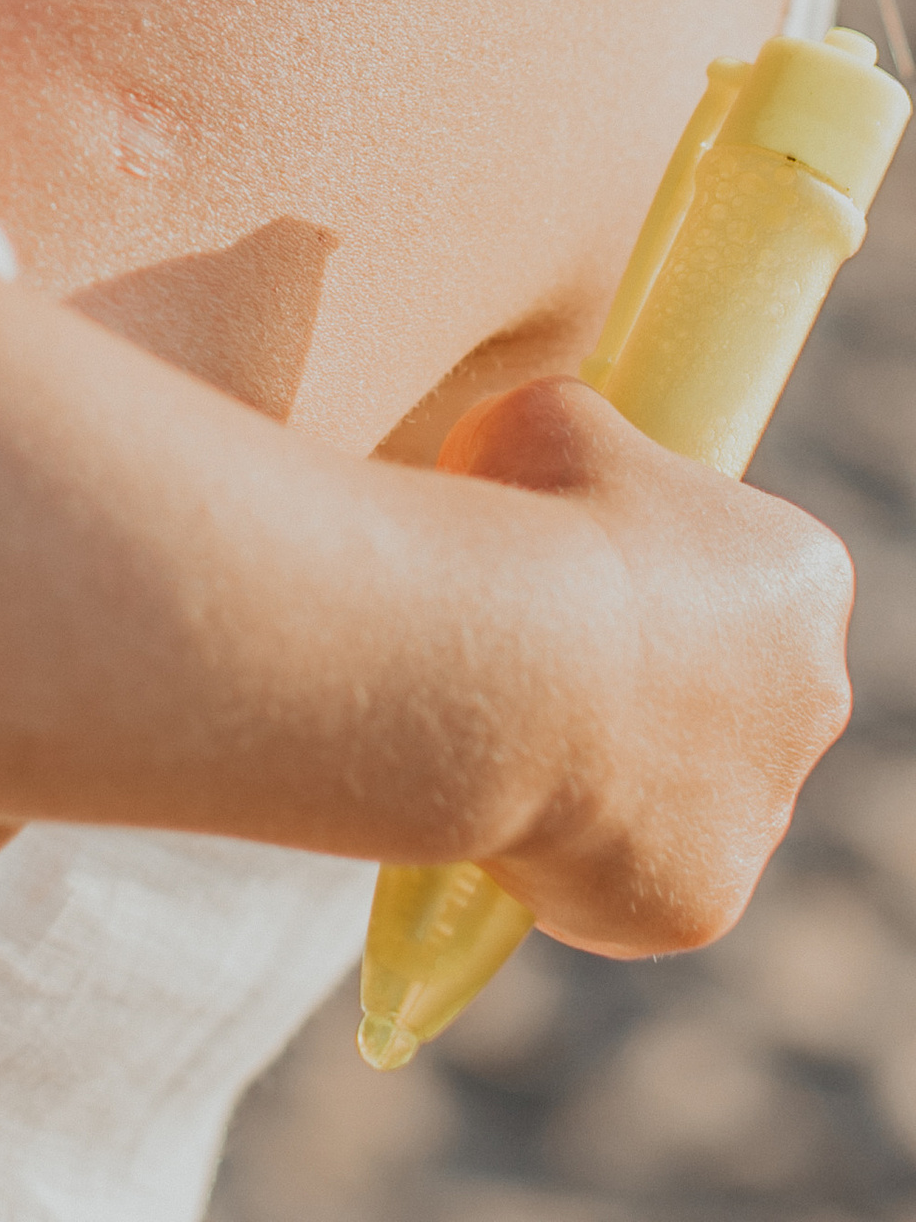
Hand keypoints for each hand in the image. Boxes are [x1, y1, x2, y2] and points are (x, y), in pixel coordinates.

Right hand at [447, 378, 853, 957]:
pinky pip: (631, 877)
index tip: (580, 568)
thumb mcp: (554, 422)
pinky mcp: (701, 902)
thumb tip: (561, 459)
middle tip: (542, 656)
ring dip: (614, 772)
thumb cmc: (542, 522)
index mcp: (802, 576)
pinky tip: (508, 800)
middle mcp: (817, 699)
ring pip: (686, 795)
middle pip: (732, 694)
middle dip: (650, 684)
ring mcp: (763, 813)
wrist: (516, 666)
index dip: (654, 571)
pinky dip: (574, 853)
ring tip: (510, 729)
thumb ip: (589, 449)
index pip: (743, 576)